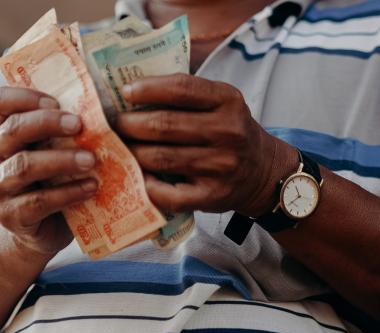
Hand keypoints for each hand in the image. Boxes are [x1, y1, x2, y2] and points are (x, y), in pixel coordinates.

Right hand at [0, 87, 97, 254]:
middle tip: (80, 124)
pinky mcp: (10, 216)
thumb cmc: (52, 179)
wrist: (41, 229)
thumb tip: (98, 104)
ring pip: (24, 166)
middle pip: (13, 130)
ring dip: (61, 160)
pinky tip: (91, 187)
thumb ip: (61, 129)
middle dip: (48, 123)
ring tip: (90, 159)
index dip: (25, 96)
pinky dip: (68, 193)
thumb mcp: (51, 149)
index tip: (56, 101)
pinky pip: (39, 201)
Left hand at [115, 73, 294, 216]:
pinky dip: (146, 185)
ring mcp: (221, 166)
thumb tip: (131, 90)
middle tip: (115, 125)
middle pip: (163, 125)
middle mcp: (228, 132)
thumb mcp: (221, 103)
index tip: (125, 92)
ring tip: (121, 147)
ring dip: (133, 152)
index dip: (147, 88)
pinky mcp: (212, 196)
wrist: (264, 172)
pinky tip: (137, 177)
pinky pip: (168, 193)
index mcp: (228, 101)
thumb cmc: (229, 132)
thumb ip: (187, 95)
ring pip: (160, 158)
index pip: (181, 88)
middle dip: (130, 124)